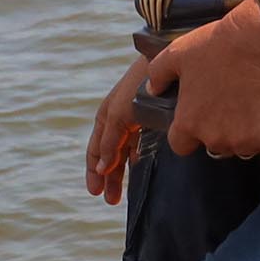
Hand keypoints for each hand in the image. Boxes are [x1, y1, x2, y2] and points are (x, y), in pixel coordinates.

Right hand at [86, 53, 160, 199]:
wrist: (165, 60)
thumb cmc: (139, 86)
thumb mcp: (120, 115)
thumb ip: (110, 142)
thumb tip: (102, 168)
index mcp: (106, 117)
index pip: (96, 150)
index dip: (94, 171)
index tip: (95, 192)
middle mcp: (118, 118)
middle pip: (109, 153)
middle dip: (108, 177)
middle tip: (110, 200)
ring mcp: (134, 117)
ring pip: (125, 149)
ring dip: (122, 170)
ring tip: (122, 192)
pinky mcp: (151, 116)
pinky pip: (139, 141)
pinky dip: (137, 155)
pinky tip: (141, 166)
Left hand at [143, 7, 259, 161]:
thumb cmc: (217, 46)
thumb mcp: (177, 53)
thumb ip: (158, 74)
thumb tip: (152, 89)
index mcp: (188, 122)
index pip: (180, 146)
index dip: (188, 135)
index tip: (198, 120)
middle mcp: (214, 138)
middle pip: (214, 147)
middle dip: (219, 132)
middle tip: (227, 107)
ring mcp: (243, 140)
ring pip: (242, 148)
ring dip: (244, 135)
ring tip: (249, 109)